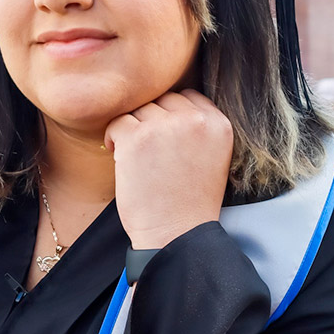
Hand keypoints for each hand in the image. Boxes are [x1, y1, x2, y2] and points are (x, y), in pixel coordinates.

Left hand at [104, 89, 232, 249]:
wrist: (176, 236)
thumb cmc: (190, 201)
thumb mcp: (211, 156)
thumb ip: (197, 126)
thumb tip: (165, 103)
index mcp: (218, 124)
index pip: (188, 96)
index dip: (171, 116)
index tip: (165, 139)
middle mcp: (195, 120)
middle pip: (162, 100)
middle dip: (152, 121)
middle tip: (149, 150)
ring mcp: (165, 127)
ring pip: (140, 109)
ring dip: (133, 129)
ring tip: (137, 157)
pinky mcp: (137, 138)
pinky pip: (118, 122)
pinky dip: (114, 138)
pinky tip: (121, 157)